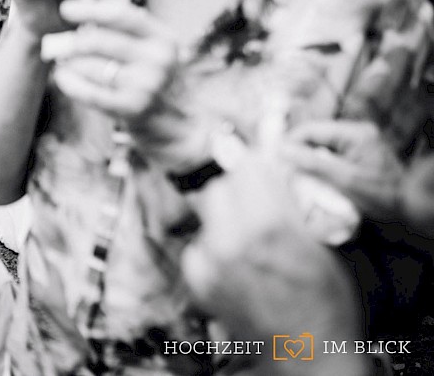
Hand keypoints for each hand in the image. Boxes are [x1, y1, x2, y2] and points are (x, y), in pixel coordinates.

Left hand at [42, 0, 190, 164]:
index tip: (66, 9)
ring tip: (65, 63)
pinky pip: (90, 93)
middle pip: (98, 41)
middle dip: (73, 42)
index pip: (122, 15)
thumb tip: (81, 17)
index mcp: (163, 38)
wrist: (178, 124)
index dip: (90, 10)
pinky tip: (62, 78)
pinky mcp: (132, 109)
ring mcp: (146, 85)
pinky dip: (70, 83)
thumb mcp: (152, 48)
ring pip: (90, 66)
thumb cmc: (154, 78)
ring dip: (70, 63)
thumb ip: (123, 29)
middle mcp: (158, 59)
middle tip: (62, 46)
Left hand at [181, 158, 369, 374]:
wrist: (308, 355)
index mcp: (269, 226)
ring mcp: (211, 263)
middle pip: (219, 188)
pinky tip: (234, 260)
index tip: (263, 172)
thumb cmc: (325, 305)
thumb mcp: (321, 244)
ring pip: (205, 216)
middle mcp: (232, 241)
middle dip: (237, 190)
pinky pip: (198, 246)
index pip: (247, 168)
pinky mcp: (199, 282)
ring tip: (247, 237)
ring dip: (224, 218)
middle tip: (256, 203)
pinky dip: (212, 248)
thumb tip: (271, 171)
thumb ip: (290, 204)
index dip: (258, 168)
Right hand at [281, 120, 403, 221]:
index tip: (275, 161)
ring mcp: (358, 142)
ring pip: (321, 146)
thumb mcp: (345, 181)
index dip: (290, 143)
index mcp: (355, 133)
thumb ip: (313, 164)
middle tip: (285, 172)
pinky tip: (315, 180)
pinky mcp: (358, 154)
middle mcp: (357, 132)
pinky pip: (330, 155)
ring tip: (297, 178)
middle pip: (315, 137)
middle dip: (298, 153)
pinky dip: (320, 166)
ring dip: (308, 161)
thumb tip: (281, 150)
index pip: (311, 130)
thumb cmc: (383, 197)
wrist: (412, 209)